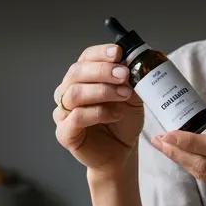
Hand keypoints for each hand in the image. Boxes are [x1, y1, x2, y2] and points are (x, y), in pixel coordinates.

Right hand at [53, 44, 145, 172]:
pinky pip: (75, 118)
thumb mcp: (133, 96)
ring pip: (74, 93)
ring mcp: (63, 112)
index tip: (118, 53)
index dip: (100, 53)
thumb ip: (133, 79)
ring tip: (124, 94)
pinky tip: (116, 114)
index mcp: (83, 78)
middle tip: (124, 74)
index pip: (85, 58)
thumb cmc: (123, 122)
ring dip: (101, 91)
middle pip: (76, 72)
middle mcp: (68, 91)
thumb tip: (141, 61)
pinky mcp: (65, 133)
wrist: (122, 152)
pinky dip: (97, 113)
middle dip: (102, 71)